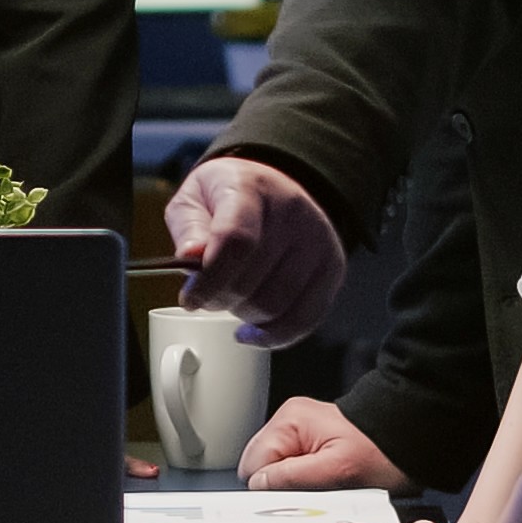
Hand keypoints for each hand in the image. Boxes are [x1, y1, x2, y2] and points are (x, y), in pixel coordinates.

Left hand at [162, 155, 345, 346]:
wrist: (271, 188)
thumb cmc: (225, 198)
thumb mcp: (192, 200)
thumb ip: (188, 228)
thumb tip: (191, 258)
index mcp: (250, 187)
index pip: (236, 241)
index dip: (210, 280)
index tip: (191, 300)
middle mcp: (292, 211)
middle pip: (253, 280)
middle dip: (220, 299)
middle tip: (207, 296)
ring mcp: (318, 240)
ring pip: (276, 305)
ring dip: (244, 315)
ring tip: (230, 301)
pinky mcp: (333, 267)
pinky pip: (305, 318)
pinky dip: (274, 335)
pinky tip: (251, 332)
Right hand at [238, 396, 411, 491]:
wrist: (411, 440)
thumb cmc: (383, 451)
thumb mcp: (336, 470)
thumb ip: (291, 477)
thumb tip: (258, 486)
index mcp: (290, 421)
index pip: (254, 464)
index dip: (269, 490)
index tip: (286, 507)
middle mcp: (290, 422)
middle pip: (262, 467)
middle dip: (280, 488)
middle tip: (309, 500)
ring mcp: (300, 433)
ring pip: (276, 471)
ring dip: (293, 488)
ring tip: (322, 491)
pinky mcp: (311, 444)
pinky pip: (292, 470)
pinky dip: (304, 484)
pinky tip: (324, 486)